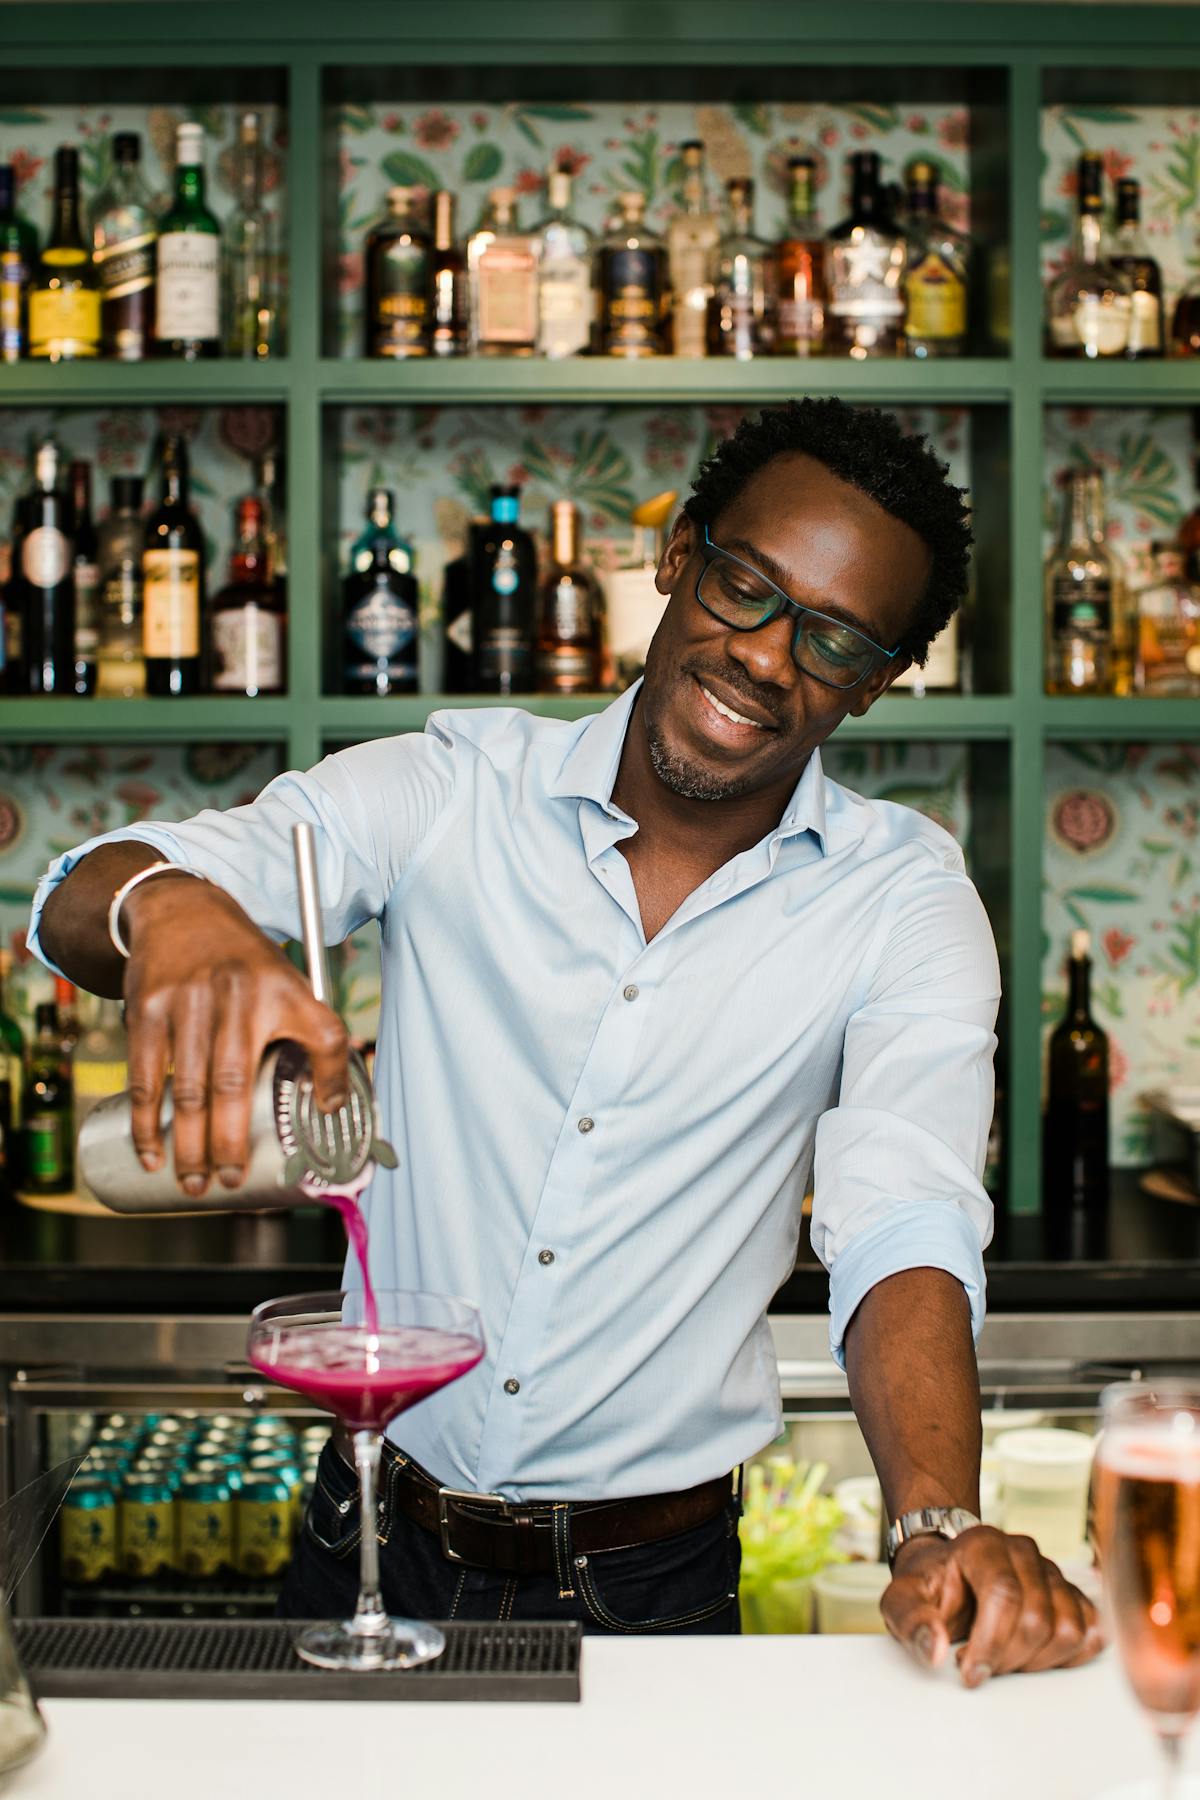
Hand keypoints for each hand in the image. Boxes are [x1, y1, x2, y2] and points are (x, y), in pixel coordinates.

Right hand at [120, 874, 349, 1196]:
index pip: (324, 1034)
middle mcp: (237, 995)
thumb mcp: (292, 985)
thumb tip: (333, 1105)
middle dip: (229, 1142)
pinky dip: (146, 1120)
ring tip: (193, 1182)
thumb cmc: (246, 966)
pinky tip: (151, 1151)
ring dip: (188, 1144)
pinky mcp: (148, 1009)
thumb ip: (319, 1038)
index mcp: (284, 991)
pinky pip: (146, 1076)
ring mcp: (188, 1002)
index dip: (331, 1078)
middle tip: (228, 1183)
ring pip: (187, 1087)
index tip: (324, 1122)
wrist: (183, 913)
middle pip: (234, 1082)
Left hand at [882, 1525, 1105, 1684]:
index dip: (991, 1643)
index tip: (970, 1673)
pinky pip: (1093, 1632)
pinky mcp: (1073, 1595)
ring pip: (1070, 1630)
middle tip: (980, 1666)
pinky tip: (1035, 1658)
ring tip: (1003, 1659)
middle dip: (1008, 1658)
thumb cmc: (929, 1588)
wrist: (951, 1575)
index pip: (1004, 1594)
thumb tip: (935, 1652)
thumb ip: (911, 1621)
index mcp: (982, 1544)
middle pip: (1037, 1619)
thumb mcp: (901, 1600)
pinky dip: (1069, 1656)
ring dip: (1038, 1661)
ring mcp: (1053, 1572)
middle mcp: (1024, 1551)